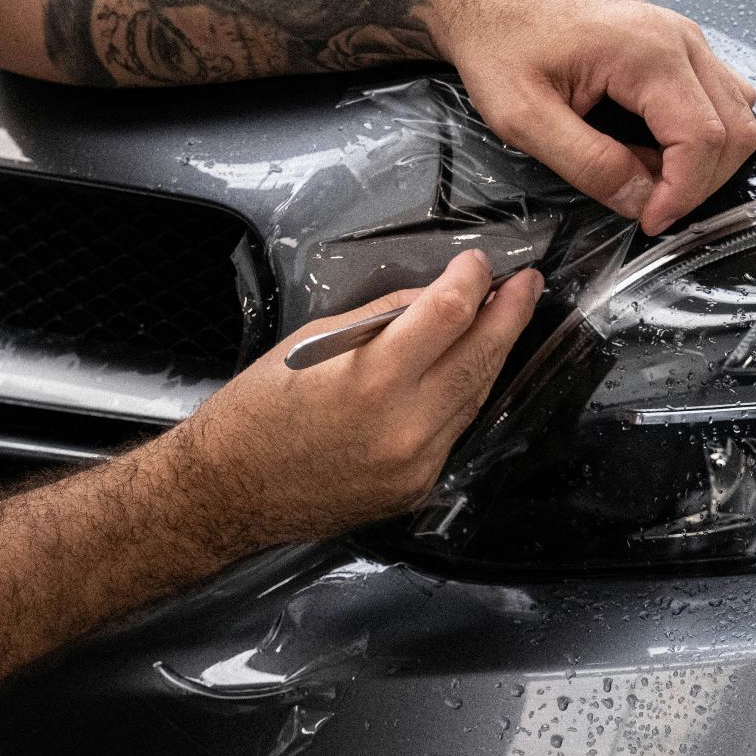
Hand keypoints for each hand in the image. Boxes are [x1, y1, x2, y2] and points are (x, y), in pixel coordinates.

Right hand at [162, 250, 542, 548]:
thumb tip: (432, 298)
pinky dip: (464, 394)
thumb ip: (380, 320)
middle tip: (528, 284)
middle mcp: (407, 426)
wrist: (227, 494)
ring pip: (476, 396)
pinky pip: (455, 429)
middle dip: (509, 314)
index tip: (478, 262)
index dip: (471, 280)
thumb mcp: (311, 343)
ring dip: (493, 354)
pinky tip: (467, 369)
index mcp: (373, 380)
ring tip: (506, 319)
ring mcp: (418, 464)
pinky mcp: (418, 487)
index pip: (449, 314)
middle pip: (480, 356)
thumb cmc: (255, 410)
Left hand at [435, 0, 755, 233]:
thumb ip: (588, 164)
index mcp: (648, 52)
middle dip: (698, 182)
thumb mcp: (525, 118)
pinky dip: (698, 135)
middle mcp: (678, 38)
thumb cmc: (500, 45)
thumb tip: (640, 200)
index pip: (705, 138)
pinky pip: (716, 97)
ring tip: (647, 177)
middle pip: (735, 129)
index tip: (650, 220)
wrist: (490, 1)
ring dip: (704, 160)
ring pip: (736, 113)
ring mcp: (682, 38)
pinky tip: (651, 148)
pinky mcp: (674, 45)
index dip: (684, 192)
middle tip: (649, 207)